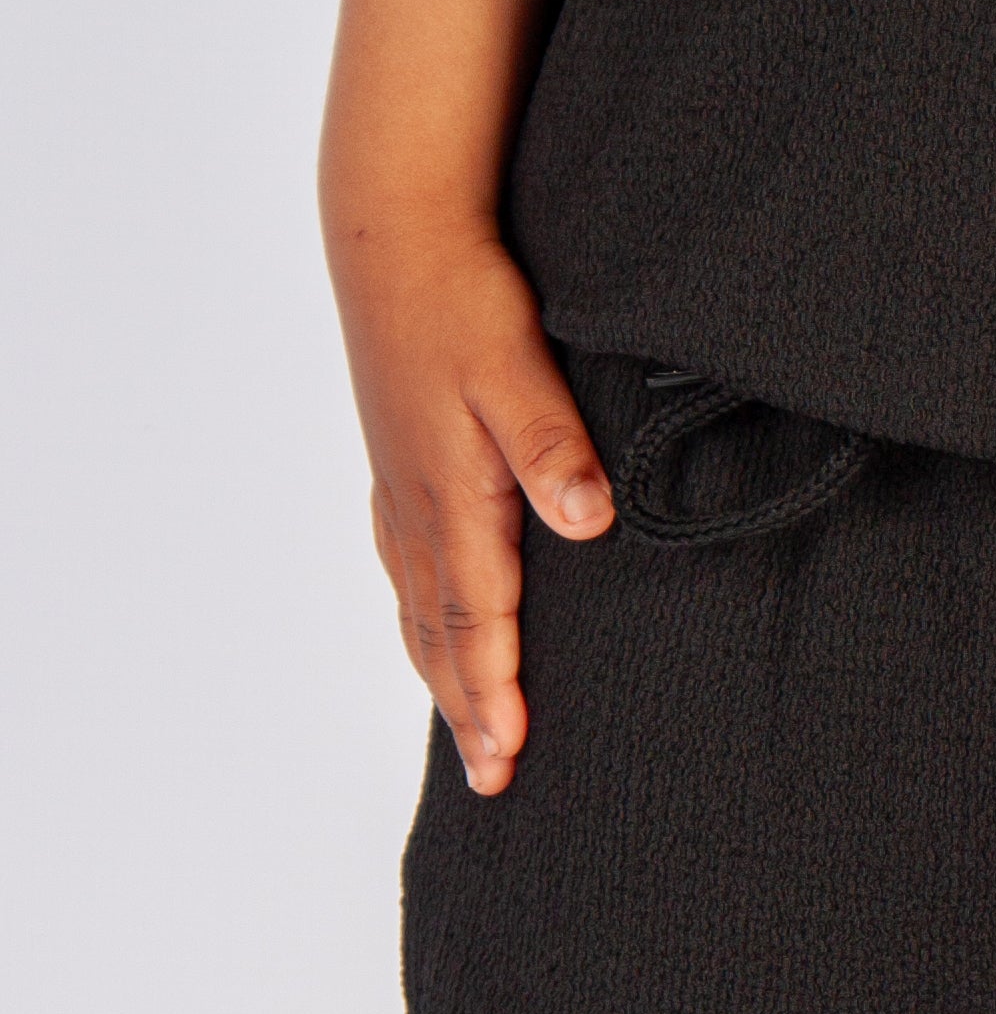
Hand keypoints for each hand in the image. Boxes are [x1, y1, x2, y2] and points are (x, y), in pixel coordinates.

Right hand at [331, 226, 612, 793]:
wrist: (391, 231)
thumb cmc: (462, 296)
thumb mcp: (517, 366)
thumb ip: (554, 447)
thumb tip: (586, 520)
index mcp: (455, 500)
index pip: (479, 623)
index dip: (494, 695)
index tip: (508, 757)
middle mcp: (420, 509)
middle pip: (444, 636)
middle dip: (468, 712)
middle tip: (491, 782)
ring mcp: (403, 490)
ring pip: (421, 608)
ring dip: (443, 676)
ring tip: (467, 733)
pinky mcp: (400, 467)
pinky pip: (408, 569)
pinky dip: (422, 620)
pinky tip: (431, 632)